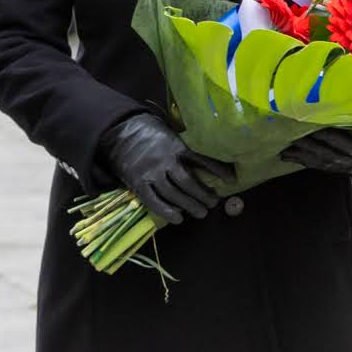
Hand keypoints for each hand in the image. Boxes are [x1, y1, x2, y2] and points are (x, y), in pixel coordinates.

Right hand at [99, 112, 223, 227]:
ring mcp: (150, 173)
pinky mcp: (138, 184)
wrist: (119, 132)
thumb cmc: (149, 132)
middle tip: (214, 203)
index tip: (231, 179)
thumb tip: (208, 157)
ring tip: (202, 213)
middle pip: (188, 181)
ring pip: (173, 194)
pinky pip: (153, 202)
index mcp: (175, 144)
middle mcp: (164, 160)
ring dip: (190, 205)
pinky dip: (166, 212)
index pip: (201, 159)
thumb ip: (184, 145)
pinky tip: (178, 219)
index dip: (217, 170)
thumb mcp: (170, 132)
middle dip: (203, 194)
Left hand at [286, 126, 351, 175]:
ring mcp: (343, 169)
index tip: (312, 126)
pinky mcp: (337, 171)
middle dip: (309, 145)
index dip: (327, 135)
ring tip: (285, 150)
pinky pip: (318, 166)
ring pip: (320, 162)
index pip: (342, 142)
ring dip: (301, 156)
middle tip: (292, 136)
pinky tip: (290, 157)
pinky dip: (303, 161)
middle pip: (327, 153)